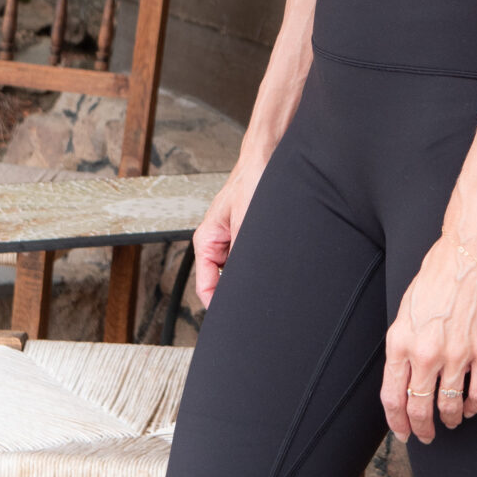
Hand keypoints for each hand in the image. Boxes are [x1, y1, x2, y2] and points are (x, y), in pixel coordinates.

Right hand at [191, 153, 268, 305]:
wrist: (267, 158)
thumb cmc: (252, 179)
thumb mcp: (246, 222)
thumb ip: (241, 253)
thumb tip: (243, 281)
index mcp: (207, 240)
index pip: (206, 286)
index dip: (219, 306)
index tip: (233, 318)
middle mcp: (217, 242)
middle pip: (220, 281)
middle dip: (236, 292)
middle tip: (254, 301)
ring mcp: (232, 240)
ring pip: (237, 271)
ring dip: (249, 275)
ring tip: (264, 278)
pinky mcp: (246, 236)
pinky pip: (248, 259)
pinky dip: (258, 263)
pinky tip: (270, 263)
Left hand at [381, 230, 476, 443]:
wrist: (473, 250)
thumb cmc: (439, 272)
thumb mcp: (408, 307)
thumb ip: (405, 342)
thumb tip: (406, 373)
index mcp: (400, 340)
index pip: (392, 397)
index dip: (396, 422)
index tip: (403, 432)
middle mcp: (425, 352)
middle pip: (418, 408)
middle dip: (421, 429)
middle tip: (426, 435)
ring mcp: (457, 354)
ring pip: (449, 406)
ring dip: (449, 420)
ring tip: (451, 421)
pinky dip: (474, 407)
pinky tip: (471, 406)